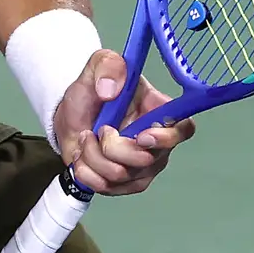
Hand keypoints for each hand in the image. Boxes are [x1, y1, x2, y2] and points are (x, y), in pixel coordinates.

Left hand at [55, 49, 188, 194]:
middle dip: (113, 147)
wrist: (70, 119)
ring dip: (93, 156)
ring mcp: (143, 167)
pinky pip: (106, 187)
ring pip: (121, 175)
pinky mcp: (125, 184)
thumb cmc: (91, 94)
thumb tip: (112, 89)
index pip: (183, 130)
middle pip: (146, 160)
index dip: (166, 138)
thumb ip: (108, 65)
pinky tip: (84, 155)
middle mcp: (158, 144)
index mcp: (160, 112)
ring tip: (87, 138)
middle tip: (101, 129)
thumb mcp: (97, 66)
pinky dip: (87, 170)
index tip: (141, 135)